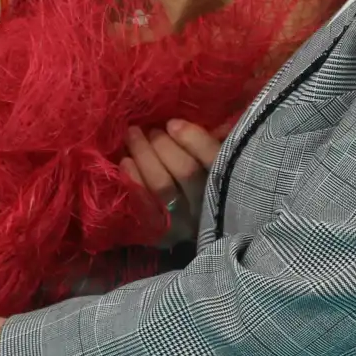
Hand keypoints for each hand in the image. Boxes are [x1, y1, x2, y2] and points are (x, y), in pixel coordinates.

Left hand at [121, 118, 228, 247]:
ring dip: (144, 156)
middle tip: (150, 130)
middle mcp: (210, 206)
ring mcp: (186, 223)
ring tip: (133, 136)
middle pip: (185, 171)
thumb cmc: (211, 182)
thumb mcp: (221, 159)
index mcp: (230, 184)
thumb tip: (191, 121)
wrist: (200, 226)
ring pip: (162, 186)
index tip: (172, 123)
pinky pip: (144, 205)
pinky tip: (125, 162)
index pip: (214, 159)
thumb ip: (214, 140)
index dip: (191, 138)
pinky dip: (133, 181)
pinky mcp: (164, 234)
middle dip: (163, 144)